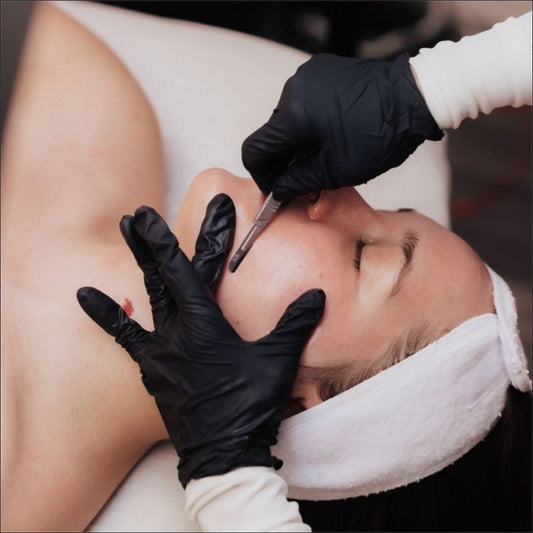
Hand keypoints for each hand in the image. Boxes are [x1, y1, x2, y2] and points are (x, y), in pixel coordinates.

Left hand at [76, 195, 324, 486]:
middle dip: (154, 241)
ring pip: (146, 297)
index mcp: (205, 325)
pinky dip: (109, 315)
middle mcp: (176, 332)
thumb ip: (295, 323)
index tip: (213, 206)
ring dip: (138, 263)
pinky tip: (86, 296)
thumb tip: (316, 296)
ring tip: (124, 232)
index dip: (210, 234)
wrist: (223, 455)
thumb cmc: (250, 406)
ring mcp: (160, 351)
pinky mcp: (152, 370)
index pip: (203, 269)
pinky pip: (126, 337)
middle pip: (164, 276)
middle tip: (138, 214)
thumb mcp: (277, 361)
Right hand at [242, 53, 442, 200]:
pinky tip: (331, 132)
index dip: (262, 175)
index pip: (254, 150)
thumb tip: (278, 190)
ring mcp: (308, 77)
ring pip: (287, 119)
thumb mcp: (336, 170)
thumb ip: (298, 181)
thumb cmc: (380, 135)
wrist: (415, 97)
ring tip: (323, 154)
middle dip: (283, 160)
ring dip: (297, 141)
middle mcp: (294, 90)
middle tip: (303, 178)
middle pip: (271, 135)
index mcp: (293, 116)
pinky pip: (303, 102)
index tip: (276, 187)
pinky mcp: (322, 70)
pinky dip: (309, 121)